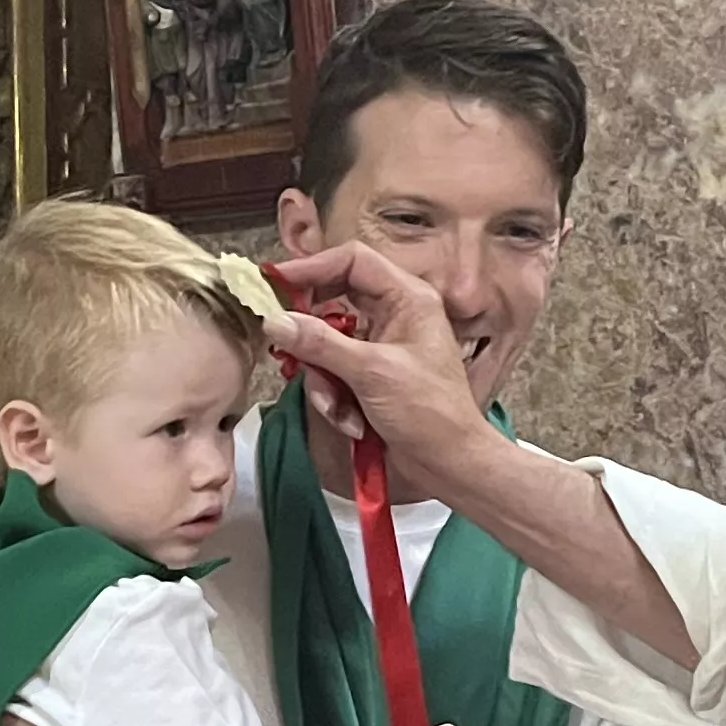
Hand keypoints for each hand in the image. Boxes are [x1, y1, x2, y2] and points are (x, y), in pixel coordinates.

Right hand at [263, 242, 496, 475]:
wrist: (451, 464)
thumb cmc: (430, 413)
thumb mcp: (371, 373)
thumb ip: (319, 343)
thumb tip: (274, 320)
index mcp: (407, 298)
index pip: (352, 261)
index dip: (311, 267)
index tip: (275, 284)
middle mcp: (394, 314)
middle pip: (333, 301)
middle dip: (311, 334)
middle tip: (286, 346)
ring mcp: (380, 346)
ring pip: (327, 344)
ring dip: (324, 380)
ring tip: (339, 409)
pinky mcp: (369, 376)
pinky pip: (334, 373)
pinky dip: (335, 399)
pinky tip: (351, 423)